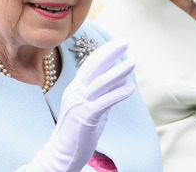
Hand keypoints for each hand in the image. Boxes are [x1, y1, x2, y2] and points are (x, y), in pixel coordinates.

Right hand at [26, 37, 134, 171]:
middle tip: (125, 41)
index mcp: (75, 88)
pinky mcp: (85, 118)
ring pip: (99, 83)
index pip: (90, 64)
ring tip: (133, 62)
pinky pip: (103, 102)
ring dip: (118, 71)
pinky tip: (130, 89)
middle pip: (93, 67)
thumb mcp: (93, 107)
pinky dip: (117, 94)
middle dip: (110, 52)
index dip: (105, 51)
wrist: (62, 154)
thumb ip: (106, 92)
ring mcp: (79, 104)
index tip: (119, 42)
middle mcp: (75, 92)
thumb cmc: (78, 131)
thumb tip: (122, 76)